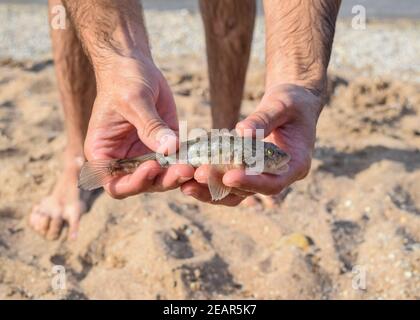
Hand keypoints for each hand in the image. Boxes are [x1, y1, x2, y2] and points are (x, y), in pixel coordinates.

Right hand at [84, 56, 193, 197]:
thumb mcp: (134, 100)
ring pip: (162, 176)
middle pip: (143, 184)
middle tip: (183, 170)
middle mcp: (123, 159)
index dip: (134, 183)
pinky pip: (177, 160)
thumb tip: (169, 149)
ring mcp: (144, 154)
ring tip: (193, 166)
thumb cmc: (123, 79)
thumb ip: (150, 126)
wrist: (133, 63)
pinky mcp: (164, 145)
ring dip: (178, 175)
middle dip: (163, 180)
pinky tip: (200, 159)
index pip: (115, 184)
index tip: (152, 167)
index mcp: (104, 154)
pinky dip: (188, 162)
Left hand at [181, 84, 321, 203]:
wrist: (293, 103)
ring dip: (210, 190)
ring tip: (186, 184)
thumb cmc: (293, 102)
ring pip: (234, 193)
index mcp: (295, 165)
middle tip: (198, 175)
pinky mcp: (247, 171)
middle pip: (249, 192)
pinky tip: (189, 175)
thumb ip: (264, 119)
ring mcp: (261, 176)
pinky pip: (227, 181)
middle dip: (222, 186)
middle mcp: (278, 176)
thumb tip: (241, 131)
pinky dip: (209, 180)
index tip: (229, 177)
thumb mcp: (282, 105)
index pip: (273, 183)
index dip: (251, 183)